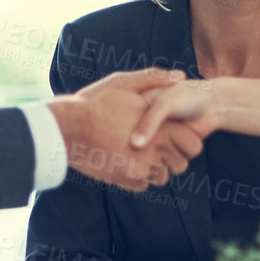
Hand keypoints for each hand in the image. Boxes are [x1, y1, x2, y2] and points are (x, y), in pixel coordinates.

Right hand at [51, 68, 204, 190]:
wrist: (67, 128)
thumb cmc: (95, 102)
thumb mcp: (124, 82)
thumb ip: (155, 78)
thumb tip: (180, 76)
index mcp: (159, 128)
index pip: (193, 144)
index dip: (187, 140)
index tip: (175, 134)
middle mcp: (153, 151)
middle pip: (181, 164)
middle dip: (174, 157)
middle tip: (159, 146)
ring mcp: (139, 168)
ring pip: (162, 176)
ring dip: (156, 168)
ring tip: (142, 153)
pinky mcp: (124, 179)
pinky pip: (143, 184)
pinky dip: (139, 176)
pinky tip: (128, 161)